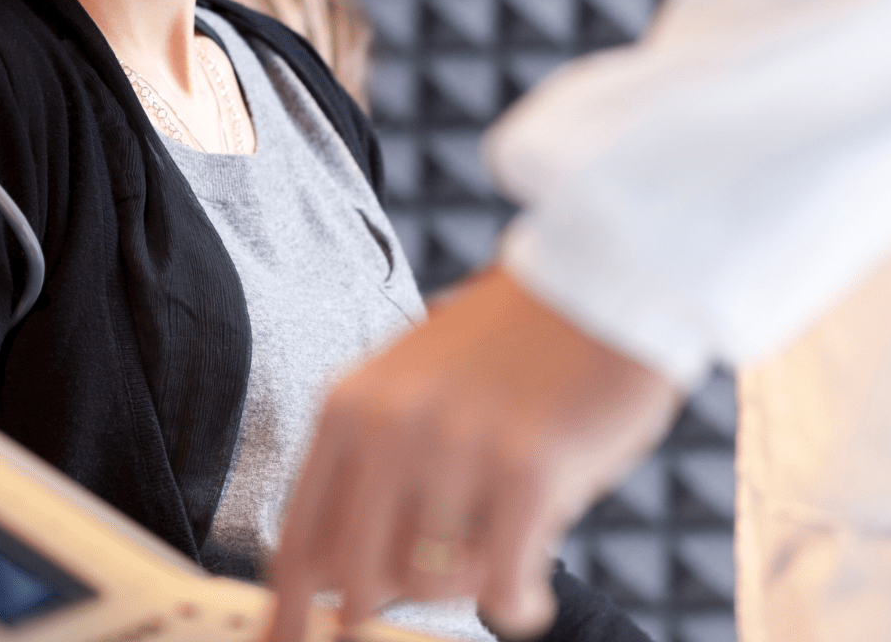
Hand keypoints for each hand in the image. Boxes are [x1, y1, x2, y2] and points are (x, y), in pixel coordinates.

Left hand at [264, 269, 680, 641]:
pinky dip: (516, 604)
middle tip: (422, 592)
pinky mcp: (527, 473)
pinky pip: (502, 588)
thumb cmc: (515, 343)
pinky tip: (527, 595)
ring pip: (429, 583)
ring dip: (465, 585)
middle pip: (352, 576)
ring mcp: (457, 451)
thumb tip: (345, 575)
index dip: (286, 610)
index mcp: (351, 406)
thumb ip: (373, 462)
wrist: (604, 282)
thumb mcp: (415, 384)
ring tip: (499, 544)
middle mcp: (391, 428)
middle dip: (377, 609)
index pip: (298, 537)